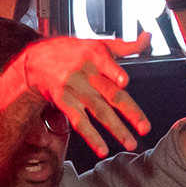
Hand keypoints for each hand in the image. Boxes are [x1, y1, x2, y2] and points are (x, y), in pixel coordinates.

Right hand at [0, 36, 152, 157]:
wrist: (37, 61)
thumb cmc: (72, 51)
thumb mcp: (97, 44)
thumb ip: (125, 46)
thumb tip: (148, 38)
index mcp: (95, 55)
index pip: (105, 63)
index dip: (113, 71)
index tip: (124, 81)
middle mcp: (85, 73)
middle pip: (109, 93)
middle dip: (129, 111)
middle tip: (144, 127)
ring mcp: (74, 90)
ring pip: (98, 111)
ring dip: (116, 129)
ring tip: (131, 143)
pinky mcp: (65, 102)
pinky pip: (79, 121)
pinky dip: (91, 137)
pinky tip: (102, 149)